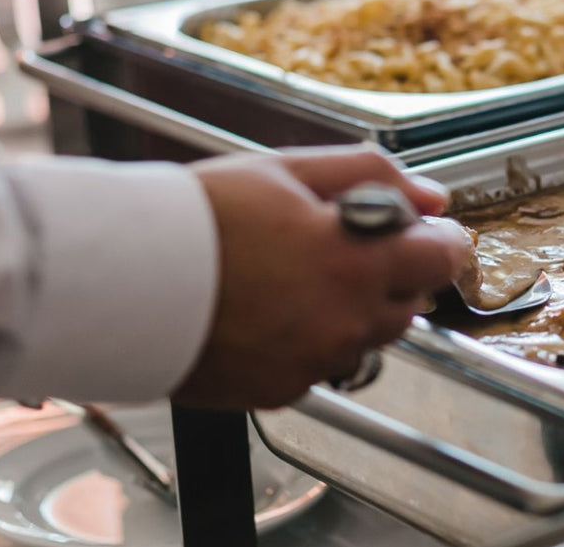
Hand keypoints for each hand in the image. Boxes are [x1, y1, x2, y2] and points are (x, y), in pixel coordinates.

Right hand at [171, 146, 469, 409]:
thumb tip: (431, 197)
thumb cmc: (198, 218)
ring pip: (366, 339)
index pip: (443, 259)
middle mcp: (346, 322)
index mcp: (357, 262)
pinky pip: (319, 367)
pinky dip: (307, 342)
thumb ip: (370, 176)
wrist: (121, 280)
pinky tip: (266, 313)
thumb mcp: (287, 170)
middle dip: (389, 274)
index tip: (424, 232)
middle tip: (337, 247)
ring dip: (351, 311)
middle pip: (408, 303)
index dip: (438, 241)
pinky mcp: (282, 392)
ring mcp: (315, 363)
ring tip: (291, 279)